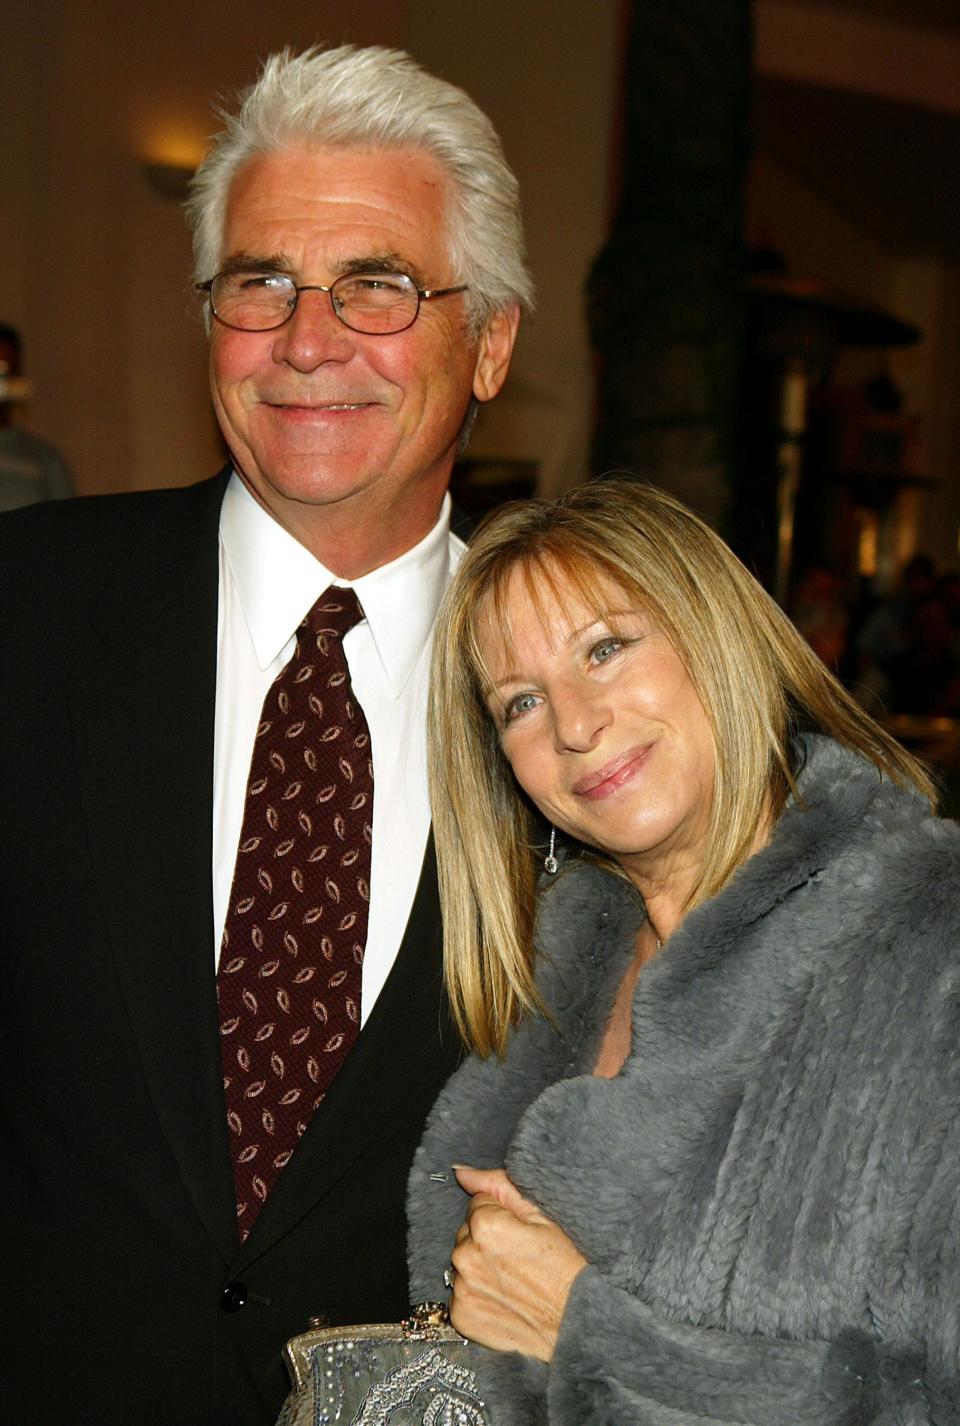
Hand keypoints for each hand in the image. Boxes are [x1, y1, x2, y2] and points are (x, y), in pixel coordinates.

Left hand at [448, 1165, 586, 1361]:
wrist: (574, 1324)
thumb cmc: (564, 1269)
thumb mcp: (541, 1216)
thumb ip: (498, 1186)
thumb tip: (463, 1171)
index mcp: (485, 1225)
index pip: (478, 1204)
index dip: (501, 1216)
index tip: (519, 1234)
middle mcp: (466, 1255)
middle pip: (467, 1233)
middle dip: (486, 1240)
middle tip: (517, 1258)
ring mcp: (462, 1288)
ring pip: (463, 1263)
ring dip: (480, 1267)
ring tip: (511, 1280)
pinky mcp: (461, 1316)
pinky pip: (461, 1293)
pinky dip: (477, 1295)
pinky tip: (502, 1299)